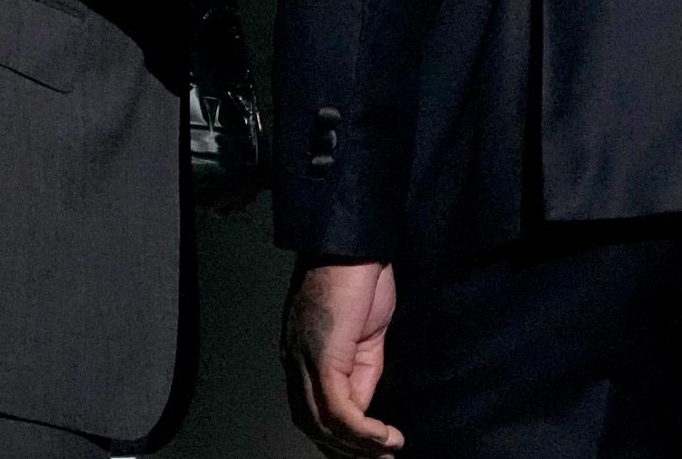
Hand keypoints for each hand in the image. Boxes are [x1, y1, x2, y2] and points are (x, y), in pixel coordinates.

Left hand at [283, 259, 402, 456]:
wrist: (356, 242)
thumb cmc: (361, 276)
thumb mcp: (366, 334)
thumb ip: (361, 369)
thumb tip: (365, 408)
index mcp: (301, 353)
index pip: (312, 408)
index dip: (340, 436)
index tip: (370, 450)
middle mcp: (294, 360)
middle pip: (312, 422)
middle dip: (347, 449)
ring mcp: (304, 359)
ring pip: (324, 423)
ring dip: (358, 446)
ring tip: (387, 453)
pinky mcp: (323, 357)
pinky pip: (339, 410)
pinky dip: (364, 432)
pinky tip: (386, 438)